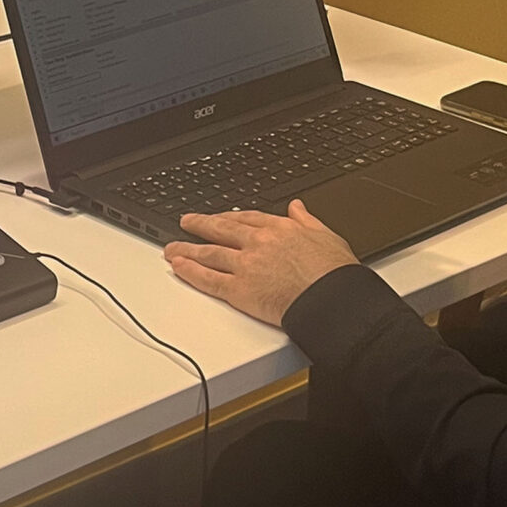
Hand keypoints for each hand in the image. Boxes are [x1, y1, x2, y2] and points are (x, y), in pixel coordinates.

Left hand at [164, 201, 357, 327]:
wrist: (332, 299)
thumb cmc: (335, 274)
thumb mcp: (326, 236)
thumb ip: (308, 220)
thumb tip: (298, 207)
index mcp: (279, 229)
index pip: (247, 218)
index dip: (230, 217)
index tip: (220, 217)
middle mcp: (258, 243)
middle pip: (222, 230)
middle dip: (200, 225)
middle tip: (185, 222)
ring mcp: (246, 265)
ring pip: (210, 253)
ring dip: (187, 249)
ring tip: (171, 248)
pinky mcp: (239, 290)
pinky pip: (209, 280)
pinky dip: (191, 272)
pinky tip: (179, 267)